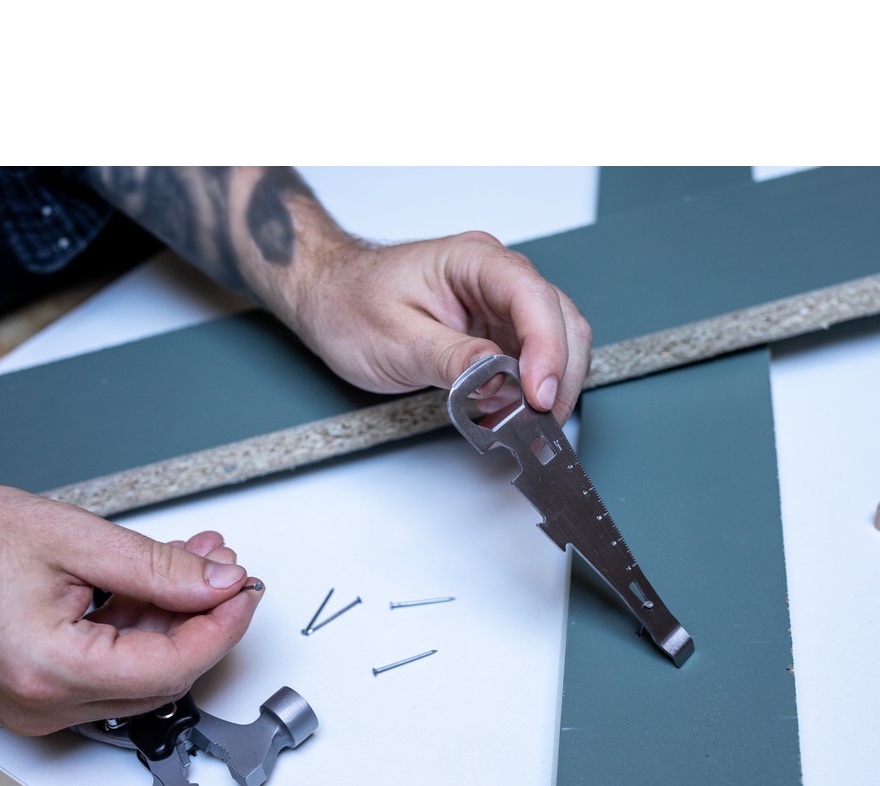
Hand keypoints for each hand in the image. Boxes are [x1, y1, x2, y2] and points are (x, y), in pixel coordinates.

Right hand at [0, 484, 263, 735]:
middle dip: (205, 617)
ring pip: (144, 668)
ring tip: (198, 559)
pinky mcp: (43, 686)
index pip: (172, 666)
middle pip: (164, 673)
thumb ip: (159, 568)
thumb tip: (220, 584)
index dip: (222, 627)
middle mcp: (44, 701)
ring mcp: (42, 700)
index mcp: (50, 669)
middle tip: (227, 569)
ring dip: (178, 613)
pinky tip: (163, 576)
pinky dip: (145, 620)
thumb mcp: (76, 539)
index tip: (246, 591)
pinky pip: (115, 663)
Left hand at [89, 168, 592, 420]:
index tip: (542, 402)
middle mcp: (492, 275)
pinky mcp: (486, 325)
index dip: (550, 353)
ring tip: (532, 429)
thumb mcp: (391, 340)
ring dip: (554, 383)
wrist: (316, 291)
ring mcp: (493, 300)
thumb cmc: (341, 303)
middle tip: (544, 429)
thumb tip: (506, 392)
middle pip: (562, 319)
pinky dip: (537, 386)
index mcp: (474, 262)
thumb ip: (456, 364)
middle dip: (564, 374)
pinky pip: (531, 352)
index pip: (535, 300)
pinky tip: (520, 413)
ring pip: (556, 337)